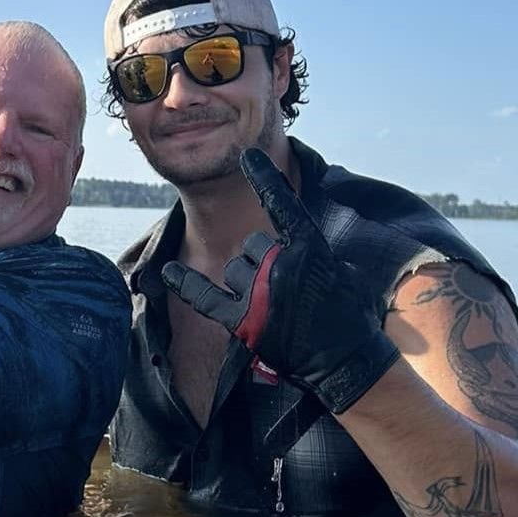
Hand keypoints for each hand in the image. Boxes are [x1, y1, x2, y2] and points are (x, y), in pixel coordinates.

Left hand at [161, 148, 399, 412]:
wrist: (346, 361)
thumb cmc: (349, 316)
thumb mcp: (342, 270)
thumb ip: (311, 251)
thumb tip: (288, 243)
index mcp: (310, 247)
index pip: (282, 205)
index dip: (264, 178)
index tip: (246, 156)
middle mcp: (280, 265)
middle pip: (252, 245)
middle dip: (262, 261)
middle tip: (284, 289)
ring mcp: (260, 293)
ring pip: (233, 269)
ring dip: (245, 282)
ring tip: (270, 305)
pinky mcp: (242, 321)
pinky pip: (205, 296)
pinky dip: (185, 283)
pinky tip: (168, 270)